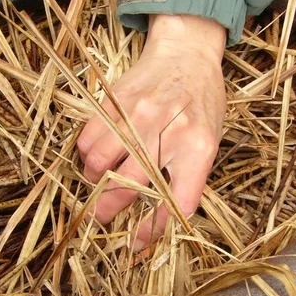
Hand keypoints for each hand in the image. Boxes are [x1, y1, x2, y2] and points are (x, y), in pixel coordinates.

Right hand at [77, 14, 226, 250]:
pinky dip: (85, 156)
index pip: (176, 202)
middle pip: (129, 186)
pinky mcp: (114, 102)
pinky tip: (94, 158)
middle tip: (101, 219)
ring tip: (96, 184)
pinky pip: (88, 139)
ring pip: (100, 164)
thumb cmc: (202, 101)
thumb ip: (188, 175)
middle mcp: (166, 133)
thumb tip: (160, 218)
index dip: (153, 229)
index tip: (136, 243)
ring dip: (93, 182)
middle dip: (109, 210)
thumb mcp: (210, 138)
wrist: (186, 52)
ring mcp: (136, 116)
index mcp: (198, 147)